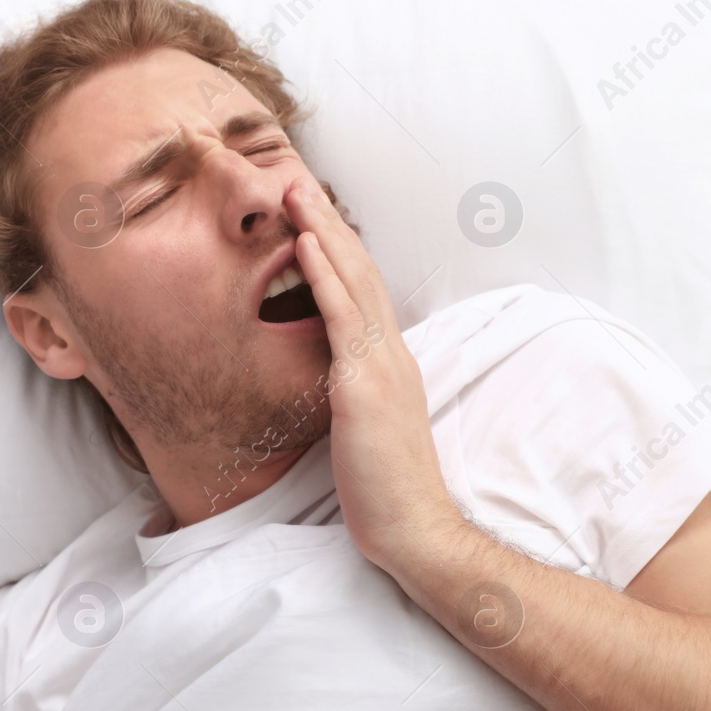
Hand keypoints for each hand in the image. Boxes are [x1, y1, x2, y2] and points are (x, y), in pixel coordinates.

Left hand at [285, 176, 459, 568]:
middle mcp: (393, 353)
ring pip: (352, 280)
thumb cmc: (388, 491)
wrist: (416, 529)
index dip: (340, 250)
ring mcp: (382, 365)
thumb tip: (337, 382)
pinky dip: (323, 273)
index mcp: (394, 364)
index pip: (366, 292)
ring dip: (322, 229)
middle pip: (361, 271)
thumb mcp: (370, 430)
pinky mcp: (365, 384)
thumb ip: (358, 396)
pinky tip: (303, 241)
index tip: (313, 217)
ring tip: (294, 191)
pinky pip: (341, 316)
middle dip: (328, 222)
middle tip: (297, 181)